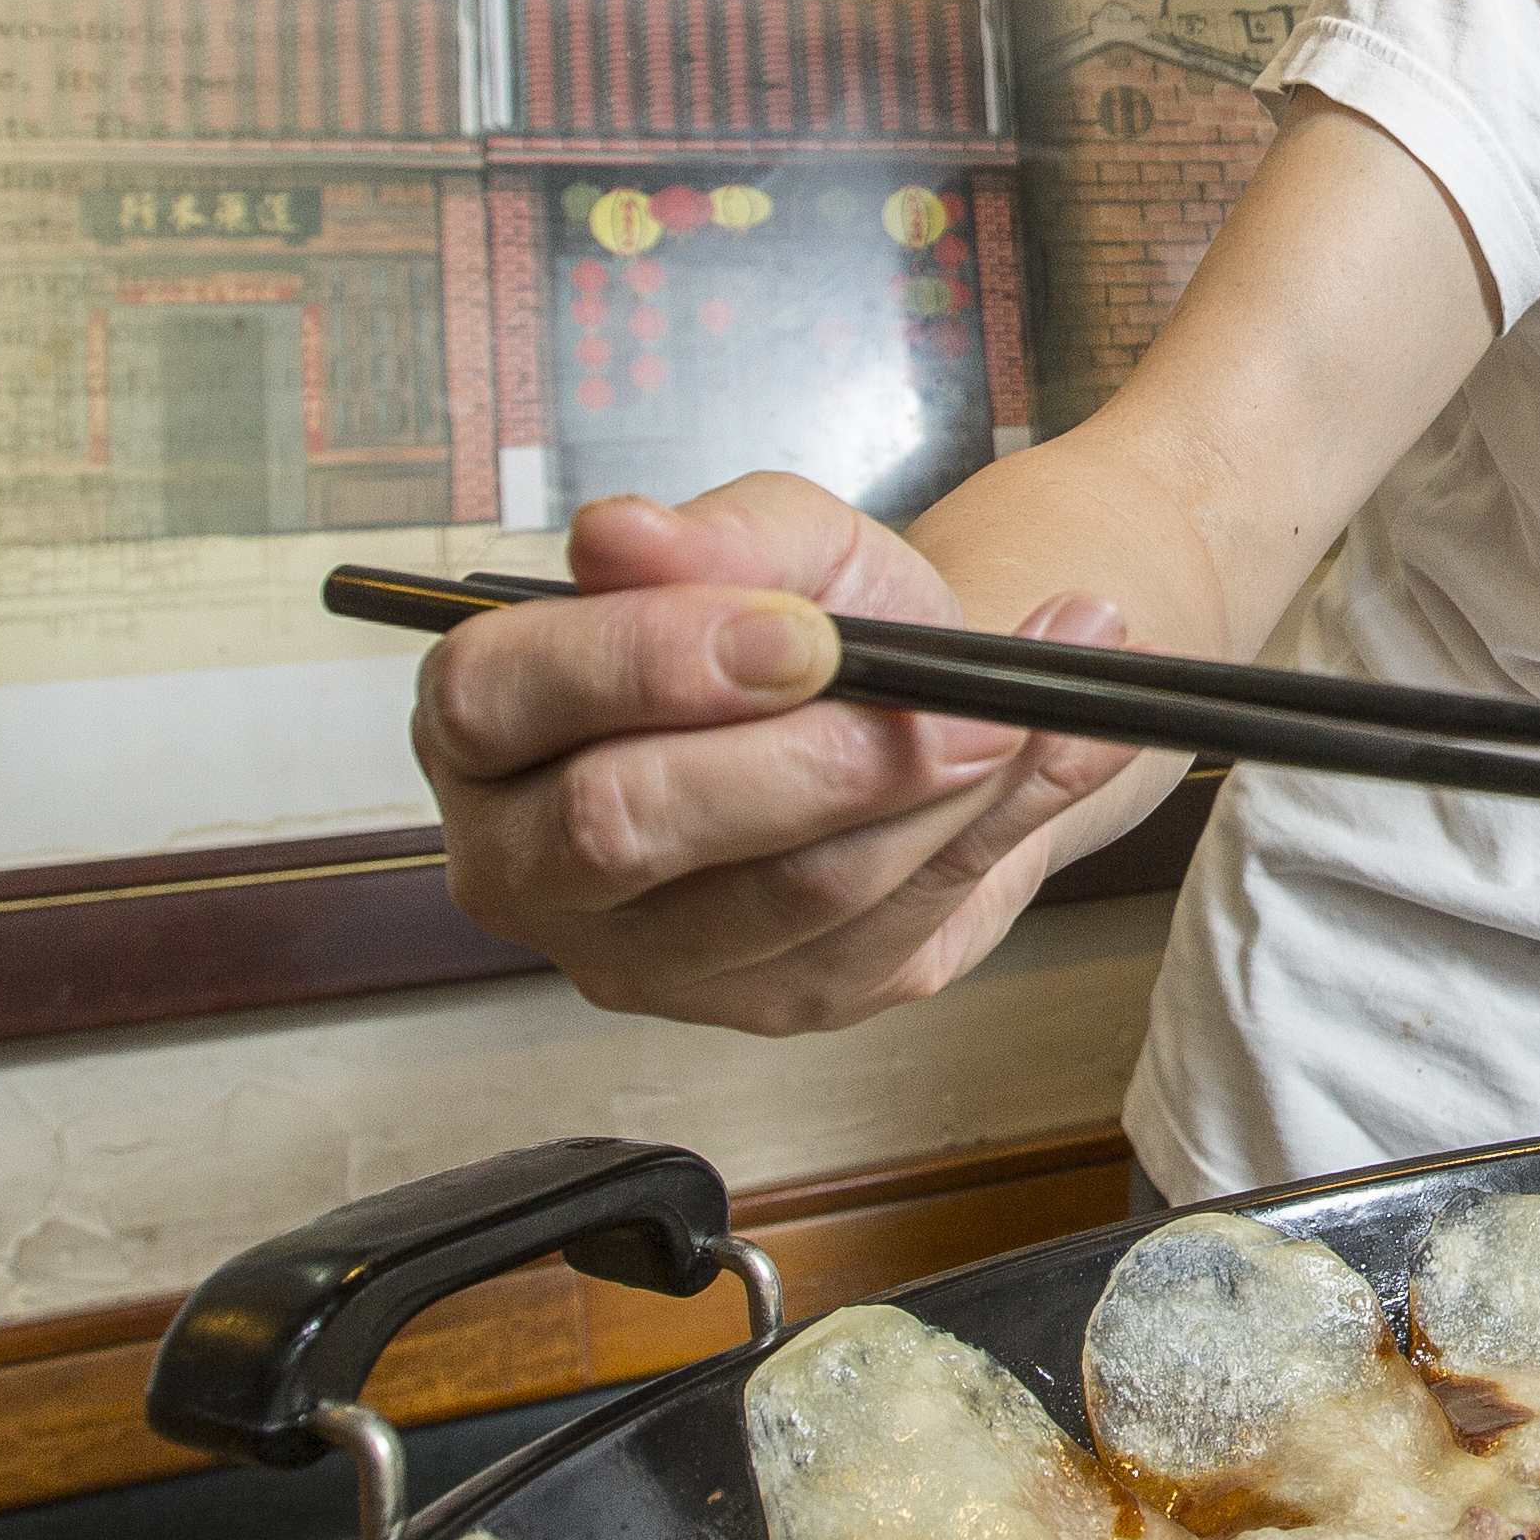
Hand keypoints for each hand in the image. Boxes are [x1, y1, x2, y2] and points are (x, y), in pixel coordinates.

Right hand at [417, 474, 1153, 1033]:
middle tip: (957, 696)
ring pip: (785, 891)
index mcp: (484, 718)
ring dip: (934, 794)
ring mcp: (641, 955)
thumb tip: (621, 536)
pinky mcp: (769, 1002)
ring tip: (1028, 706)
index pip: (506, 696)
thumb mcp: (783, 540)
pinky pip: (888, 929)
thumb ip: (715, 537)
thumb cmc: (814, 619)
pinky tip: (1055, 753)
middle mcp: (528, 858)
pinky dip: (994, 831)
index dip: (654, 662)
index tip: (802, 633)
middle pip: (626, 826)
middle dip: (812, 757)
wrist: (915, 702)